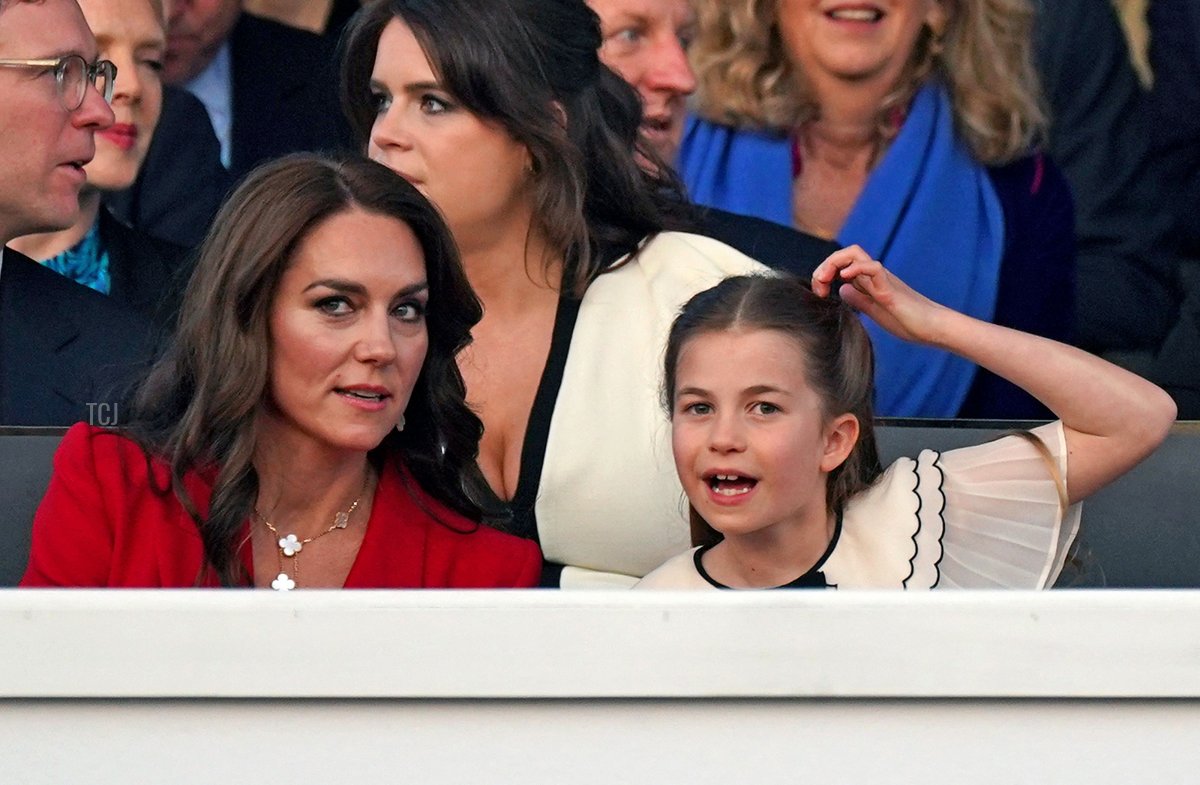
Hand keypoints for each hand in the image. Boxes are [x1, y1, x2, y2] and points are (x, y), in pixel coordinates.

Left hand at [811, 245, 946, 344]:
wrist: (932, 328)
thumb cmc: (906, 321)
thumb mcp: (874, 311)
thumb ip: (858, 299)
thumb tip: (842, 289)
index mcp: (868, 282)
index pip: (842, 264)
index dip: (824, 273)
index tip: (819, 293)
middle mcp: (874, 276)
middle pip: (846, 253)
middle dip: (825, 265)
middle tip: (818, 287)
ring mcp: (882, 279)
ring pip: (856, 253)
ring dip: (834, 262)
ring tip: (825, 280)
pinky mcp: (890, 288)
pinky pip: (873, 267)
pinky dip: (855, 268)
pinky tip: (844, 279)